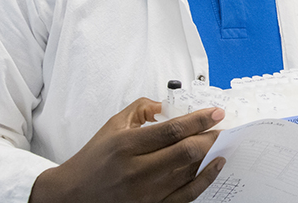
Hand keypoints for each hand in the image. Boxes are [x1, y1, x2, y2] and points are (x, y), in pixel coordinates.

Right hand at [30, 98, 225, 202]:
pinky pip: (186, 195)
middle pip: (185, 153)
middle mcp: (136, 171)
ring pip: (189, 173)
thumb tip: (168, 104)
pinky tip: (215, 166)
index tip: (216, 112)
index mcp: (126, 146)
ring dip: (210, 155)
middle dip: (210, 137)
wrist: (73, 195)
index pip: (171, 130)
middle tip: (224, 127)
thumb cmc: (94, 159)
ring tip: (221, 142)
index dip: (199, 120)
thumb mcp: (114, 125)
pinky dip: (205, 180)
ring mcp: (145, 193)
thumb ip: (142, 108)